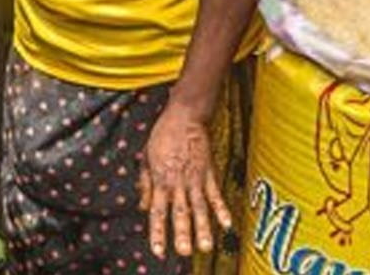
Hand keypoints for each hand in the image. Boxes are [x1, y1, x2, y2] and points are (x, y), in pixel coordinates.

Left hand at [138, 104, 230, 260]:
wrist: (184, 116)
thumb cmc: (163, 135)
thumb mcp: (146, 157)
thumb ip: (145, 183)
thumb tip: (142, 207)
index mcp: (160, 181)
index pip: (157, 212)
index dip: (157, 233)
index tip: (157, 251)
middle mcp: (178, 183)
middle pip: (180, 213)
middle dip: (182, 234)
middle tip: (184, 252)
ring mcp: (195, 179)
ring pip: (199, 208)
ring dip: (203, 228)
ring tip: (206, 247)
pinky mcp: (209, 173)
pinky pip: (216, 195)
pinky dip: (222, 210)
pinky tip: (227, 225)